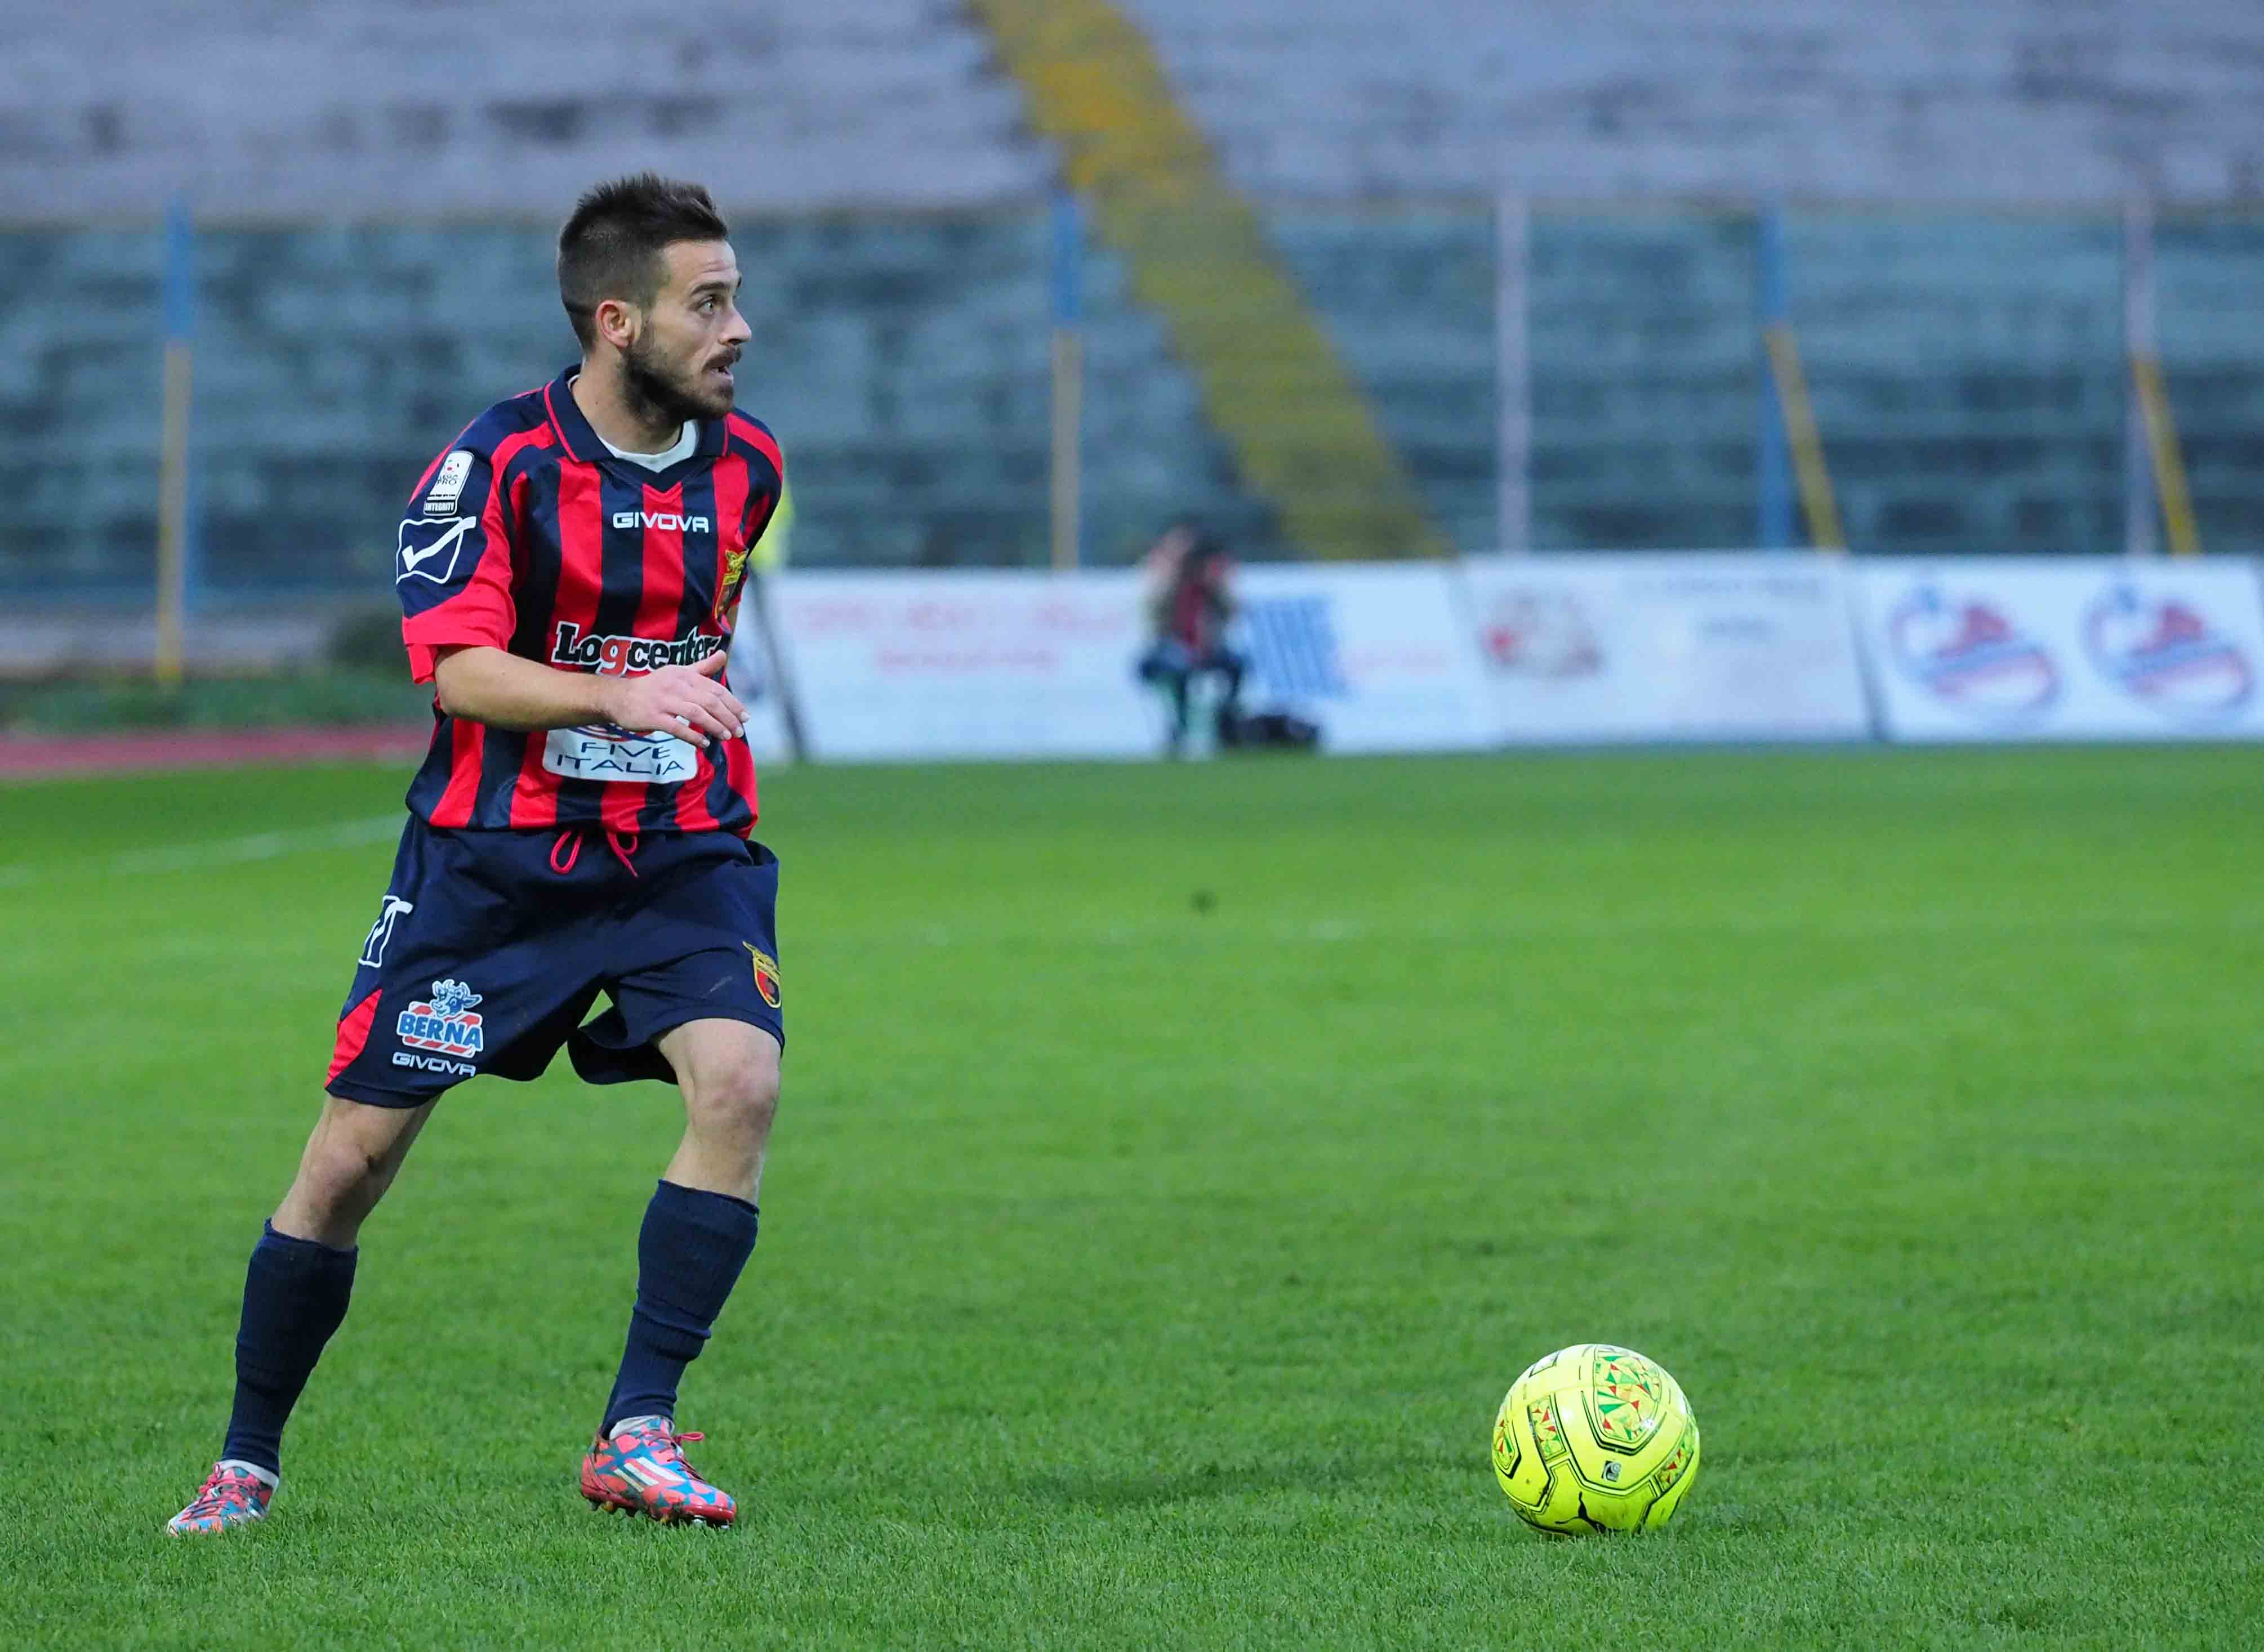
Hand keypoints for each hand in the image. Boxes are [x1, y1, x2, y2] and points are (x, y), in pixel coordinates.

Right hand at [601, 652, 745, 746]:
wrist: (619, 697)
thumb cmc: (654, 687)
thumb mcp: (678, 673)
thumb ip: (702, 667)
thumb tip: (723, 655)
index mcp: (685, 675)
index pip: (715, 689)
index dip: (733, 703)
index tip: (745, 716)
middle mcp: (676, 686)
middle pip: (710, 702)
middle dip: (728, 717)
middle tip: (739, 731)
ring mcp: (664, 701)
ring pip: (696, 714)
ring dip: (715, 726)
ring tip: (726, 737)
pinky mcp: (654, 717)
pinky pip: (677, 727)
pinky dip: (692, 736)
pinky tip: (703, 743)